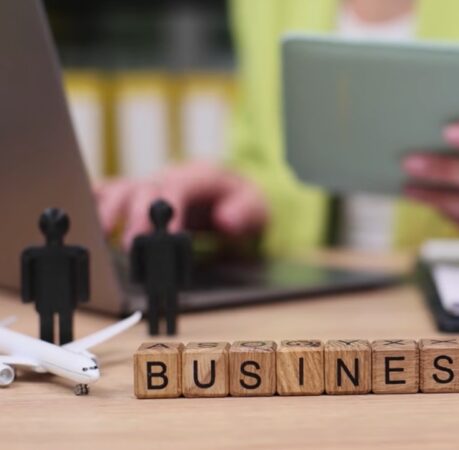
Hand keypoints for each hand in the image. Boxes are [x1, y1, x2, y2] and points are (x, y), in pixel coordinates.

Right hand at [94, 161, 267, 247]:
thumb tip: (227, 220)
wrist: (234, 190)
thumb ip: (245, 211)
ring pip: (120, 189)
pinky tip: (84, 221)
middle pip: (143, 187)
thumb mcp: (259, 206)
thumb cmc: (244, 199)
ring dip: (107, 210)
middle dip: (133, 214)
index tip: (166, 236)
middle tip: (128, 245)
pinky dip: (94, 203)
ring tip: (98, 235)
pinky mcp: (138, 197)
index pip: (178, 187)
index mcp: (199, 176)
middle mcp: (169, 177)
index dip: (167, 210)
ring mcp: (150, 186)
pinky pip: (110, 194)